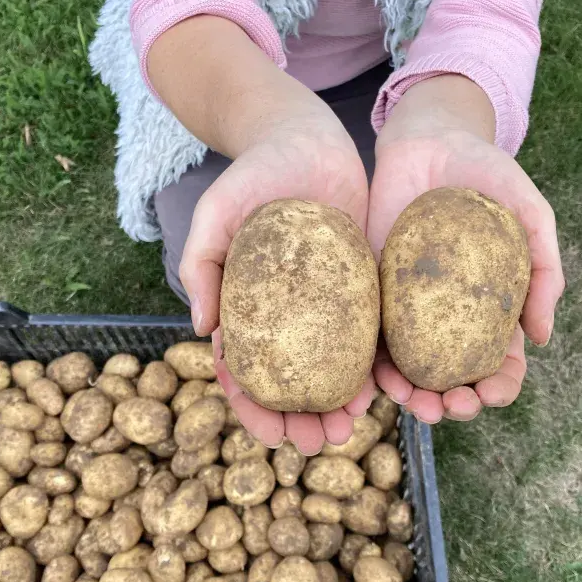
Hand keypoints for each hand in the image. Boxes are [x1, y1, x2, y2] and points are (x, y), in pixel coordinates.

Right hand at [181, 106, 374, 454]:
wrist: (304, 140)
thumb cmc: (251, 175)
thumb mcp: (214, 213)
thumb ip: (200, 265)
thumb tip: (202, 330)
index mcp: (246, 310)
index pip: (244, 372)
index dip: (252, 407)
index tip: (269, 432)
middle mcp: (287, 318)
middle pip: (291, 382)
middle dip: (300, 420)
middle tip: (315, 441)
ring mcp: (327, 308)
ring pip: (331, 370)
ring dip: (338, 406)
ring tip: (349, 428)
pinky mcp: (363, 289)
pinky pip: (368, 336)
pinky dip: (372, 367)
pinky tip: (381, 391)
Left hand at [368, 75, 564, 422]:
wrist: (431, 140)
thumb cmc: (488, 175)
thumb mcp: (531, 215)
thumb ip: (546, 271)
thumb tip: (541, 338)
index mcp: (492, 310)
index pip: (501, 364)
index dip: (500, 387)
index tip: (491, 393)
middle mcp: (450, 318)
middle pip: (454, 378)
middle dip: (454, 405)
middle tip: (449, 406)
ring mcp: (409, 309)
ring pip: (409, 370)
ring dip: (411, 397)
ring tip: (411, 402)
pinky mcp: (372, 292)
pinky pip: (370, 337)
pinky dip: (372, 366)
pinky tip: (374, 378)